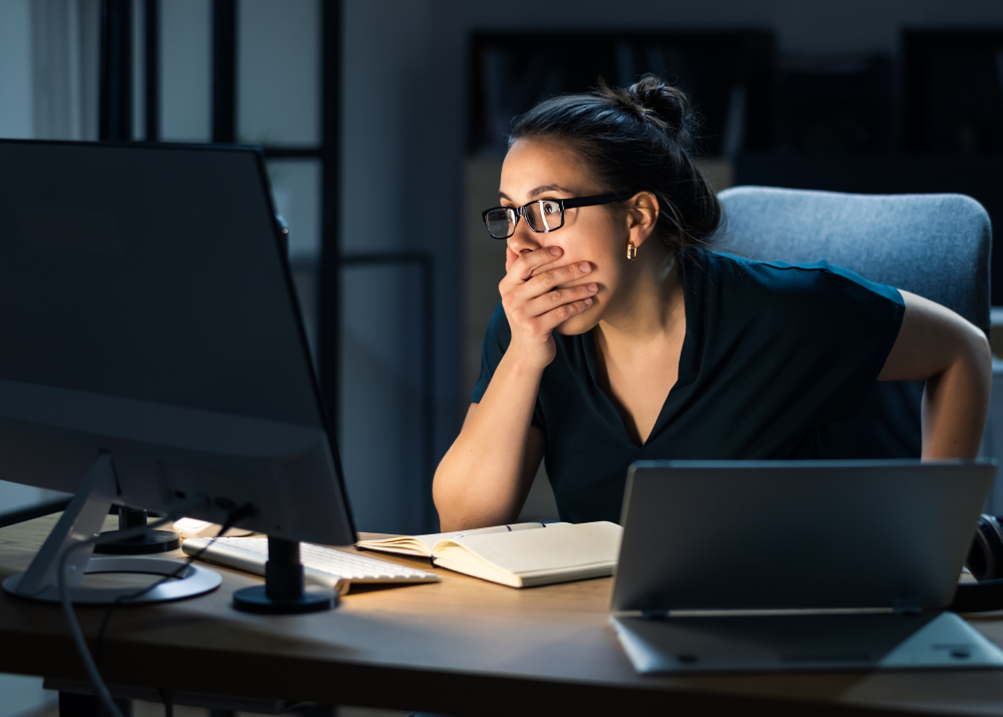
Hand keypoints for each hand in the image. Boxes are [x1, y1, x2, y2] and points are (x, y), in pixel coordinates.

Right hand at [499, 246, 597, 368]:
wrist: (525, 352)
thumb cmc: (527, 318)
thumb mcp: (517, 294)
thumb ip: (516, 271)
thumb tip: (512, 246)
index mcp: (507, 286)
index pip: (525, 263)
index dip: (544, 254)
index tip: (562, 250)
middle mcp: (511, 299)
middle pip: (544, 278)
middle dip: (569, 271)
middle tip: (588, 266)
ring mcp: (522, 315)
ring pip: (556, 296)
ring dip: (578, 290)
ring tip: (594, 286)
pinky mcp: (535, 329)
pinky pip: (562, 313)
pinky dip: (577, 306)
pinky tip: (588, 302)